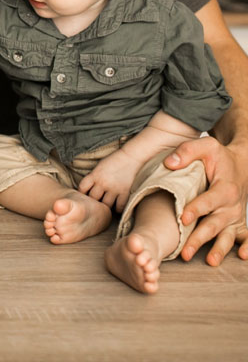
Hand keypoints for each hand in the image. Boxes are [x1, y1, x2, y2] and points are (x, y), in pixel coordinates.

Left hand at [78, 148, 142, 211]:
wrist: (130, 157)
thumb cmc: (113, 160)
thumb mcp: (99, 166)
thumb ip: (93, 177)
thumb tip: (88, 188)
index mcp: (95, 175)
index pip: (82, 187)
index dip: (81, 193)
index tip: (83, 197)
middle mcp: (103, 183)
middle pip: (93, 198)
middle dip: (93, 202)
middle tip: (94, 205)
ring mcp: (114, 188)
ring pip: (106, 205)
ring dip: (105, 207)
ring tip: (104, 208)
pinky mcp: (124, 192)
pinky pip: (119, 206)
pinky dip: (117, 209)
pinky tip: (116, 208)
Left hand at [164, 136, 247, 265]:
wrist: (241, 165)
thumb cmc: (220, 157)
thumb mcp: (206, 147)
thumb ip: (187, 151)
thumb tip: (169, 163)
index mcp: (225, 188)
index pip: (209, 201)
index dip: (196, 209)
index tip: (183, 219)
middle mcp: (233, 205)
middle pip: (215, 224)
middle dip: (200, 239)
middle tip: (185, 252)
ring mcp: (236, 216)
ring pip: (227, 235)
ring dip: (218, 249)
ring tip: (209, 261)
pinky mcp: (238, 223)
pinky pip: (246, 237)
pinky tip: (243, 256)